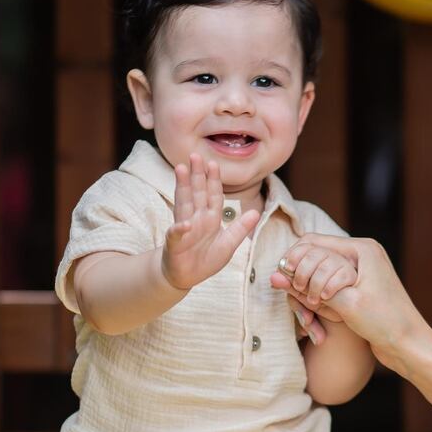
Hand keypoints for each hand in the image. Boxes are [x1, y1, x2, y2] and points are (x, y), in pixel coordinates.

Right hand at [162, 153, 259, 289]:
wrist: (186, 276)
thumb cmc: (206, 259)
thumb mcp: (229, 244)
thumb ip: (240, 229)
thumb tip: (256, 212)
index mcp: (210, 218)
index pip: (213, 195)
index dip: (213, 180)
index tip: (213, 163)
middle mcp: (196, 219)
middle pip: (197, 193)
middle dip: (197, 174)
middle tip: (195, 155)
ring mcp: (184, 229)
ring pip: (184, 204)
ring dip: (183, 187)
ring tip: (181, 169)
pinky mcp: (175, 244)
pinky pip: (177, 235)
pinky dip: (180, 229)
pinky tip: (185, 223)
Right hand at [273, 234, 429, 374]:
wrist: (410, 345)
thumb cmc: (385, 322)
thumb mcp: (345, 303)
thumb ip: (308, 287)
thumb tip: (274, 277)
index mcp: (361, 248)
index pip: (311, 243)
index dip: (294, 264)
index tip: (291, 289)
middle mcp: (359, 255)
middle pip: (312, 259)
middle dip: (302, 285)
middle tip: (306, 309)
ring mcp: (357, 272)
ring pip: (316, 278)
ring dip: (309, 301)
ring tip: (311, 322)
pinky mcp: (355, 288)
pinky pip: (326, 290)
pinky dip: (319, 307)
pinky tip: (319, 330)